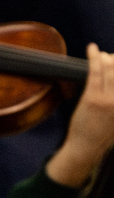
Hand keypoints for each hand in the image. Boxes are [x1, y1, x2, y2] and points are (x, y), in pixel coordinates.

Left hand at [46, 43, 113, 187]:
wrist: (86, 147)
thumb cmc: (103, 135)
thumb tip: (113, 87)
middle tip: (112, 58)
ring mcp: (107, 99)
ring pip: (111, 70)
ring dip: (107, 59)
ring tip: (104, 55)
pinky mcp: (92, 98)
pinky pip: (95, 73)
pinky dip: (94, 59)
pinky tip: (93, 50)